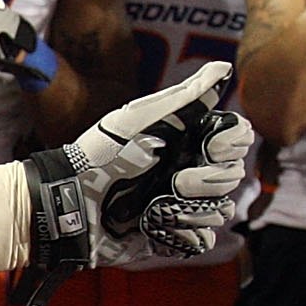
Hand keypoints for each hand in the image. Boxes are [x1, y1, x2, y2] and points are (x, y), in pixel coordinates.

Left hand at [22, 62, 257, 293]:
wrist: (69, 203)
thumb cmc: (99, 155)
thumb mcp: (137, 120)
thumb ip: (183, 96)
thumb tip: (224, 65)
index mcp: (187, 141)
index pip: (236, 139)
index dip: (231, 144)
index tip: (210, 147)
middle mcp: (190, 171)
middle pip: (232, 176)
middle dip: (205, 181)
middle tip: (173, 182)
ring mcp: (182, 205)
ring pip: (221, 210)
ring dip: (193, 210)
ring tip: (159, 206)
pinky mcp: (171, 236)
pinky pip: (202, 240)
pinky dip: (184, 236)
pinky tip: (158, 226)